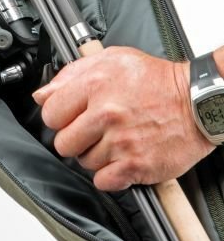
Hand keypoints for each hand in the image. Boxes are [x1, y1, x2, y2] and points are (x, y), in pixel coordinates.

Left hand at [33, 47, 214, 191]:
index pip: (50, 114)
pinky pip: (103, 181)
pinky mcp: (135, 165)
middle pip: (63, 143)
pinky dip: (110, 175)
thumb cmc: (156, 80)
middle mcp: (105, 113)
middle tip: (93, 130)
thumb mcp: (112, 59)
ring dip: (95, 155)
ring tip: (114, 140)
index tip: (70, 117)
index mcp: (95, 85)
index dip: (59, 117)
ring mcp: (120, 142)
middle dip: (75, 138)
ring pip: (83, 163)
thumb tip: (42, 94)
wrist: (197, 101)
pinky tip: (121, 158)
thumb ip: (71, 74)